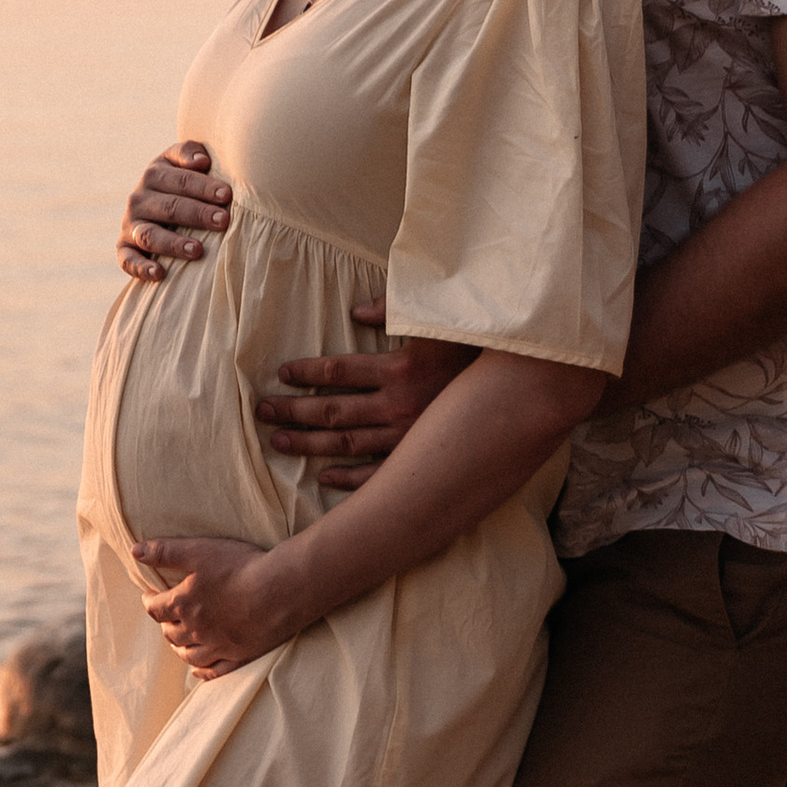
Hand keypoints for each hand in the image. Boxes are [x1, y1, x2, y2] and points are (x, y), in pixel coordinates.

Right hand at [118, 140, 231, 283]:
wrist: (159, 207)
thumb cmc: (184, 184)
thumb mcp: (183, 162)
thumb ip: (190, 153)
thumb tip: (201, 161)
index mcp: (154, 174)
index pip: (180, 180)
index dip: (203, 187)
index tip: (226, 195)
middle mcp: (139, 198)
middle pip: (169, 207)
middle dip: (197, 214)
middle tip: (223, 221)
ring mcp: (130, 224)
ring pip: (150, 235)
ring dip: (173, 243)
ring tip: (197, 250)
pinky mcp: (124, 247)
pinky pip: (127, 259)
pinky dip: (141, 268)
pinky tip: (160, 274)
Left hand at [131, 535, 286, 677]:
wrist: (281, 590)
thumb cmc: (240, 567)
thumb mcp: (198, 551)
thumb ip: (165, 551)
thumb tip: (135, 551)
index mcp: (183, 604)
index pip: (155, 608)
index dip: (149, 601)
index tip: (150, 595)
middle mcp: (196, 630)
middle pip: (170, 633)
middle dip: (164, 624)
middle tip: (167, 616)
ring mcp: (218, 646)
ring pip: (188, 655)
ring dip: (179, 648)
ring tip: (177, 642)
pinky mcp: (239, 656)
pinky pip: (214, 671)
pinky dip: (202, 672)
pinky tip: (198, 671)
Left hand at [255, 323, 477, 490]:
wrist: (524, 386)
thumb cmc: (477, 346)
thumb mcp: (437, 318)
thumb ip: (394, 307)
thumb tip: (356, 310)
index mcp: (399, 368)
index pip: (338, 370)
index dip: (307, 372)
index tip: (282, 374)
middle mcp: (399, 406)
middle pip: (332, 410)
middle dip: (293, 410)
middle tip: (262, 412)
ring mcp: (410, 437)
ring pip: (347, 443)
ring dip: (309, 444)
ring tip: (278, 441)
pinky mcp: (423, 458)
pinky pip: (379, 474)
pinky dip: (350, 479)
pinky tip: (324, 478)